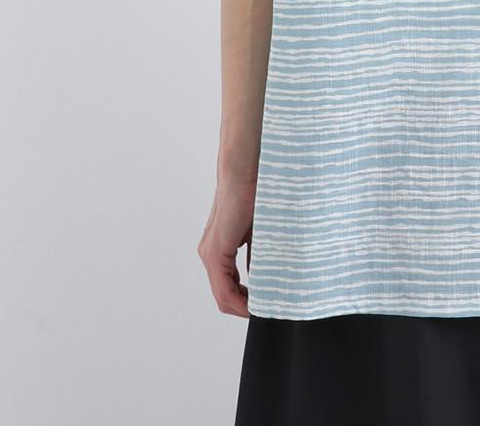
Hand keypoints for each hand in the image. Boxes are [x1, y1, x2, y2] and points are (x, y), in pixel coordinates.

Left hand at [197, 176, 256, 315]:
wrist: (246, 171)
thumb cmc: (256, 194)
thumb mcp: (261, 233)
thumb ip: (260, 255)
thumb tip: (268, 277)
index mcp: (221, 248)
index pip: (231, 286)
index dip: (248, 299)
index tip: (267, 302)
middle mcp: (210, 254)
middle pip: (225, 295)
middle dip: (247, 305)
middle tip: (268, 308)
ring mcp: (210, 254)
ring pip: (223, 295)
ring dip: (243, 305)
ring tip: (265, 307)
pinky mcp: (215, 252)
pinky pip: (223, 289)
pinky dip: (239, 300)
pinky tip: (255, 302)